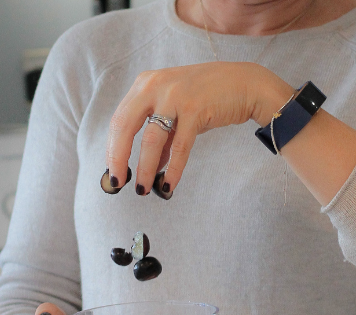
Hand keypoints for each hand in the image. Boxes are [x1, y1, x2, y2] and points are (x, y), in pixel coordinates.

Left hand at [105, 62, 291, 195]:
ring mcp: (174, 96)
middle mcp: (155, 86)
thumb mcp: (177, 114)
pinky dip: (173, 169)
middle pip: (124, 126)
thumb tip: (149, 169)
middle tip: (116, 184)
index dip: (112, 149)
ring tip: (142, 189)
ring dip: (144, 169)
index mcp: (145, 84)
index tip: (113, 172)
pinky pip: (179, 146)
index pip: (119, 120)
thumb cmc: (208, 99)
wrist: (243, 85)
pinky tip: (168, 184)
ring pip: (151, 140)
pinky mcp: (195, 108)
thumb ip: (161, 139)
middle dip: (118, 159)